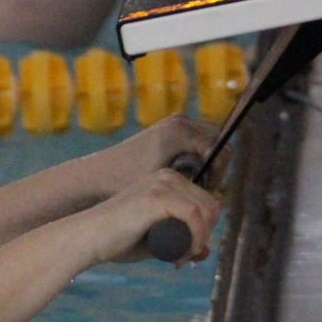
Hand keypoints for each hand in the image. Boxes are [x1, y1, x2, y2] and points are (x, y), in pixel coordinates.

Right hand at [79, 169, 221, 264]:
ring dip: (200, 239)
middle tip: (183, 257)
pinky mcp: (158, 197)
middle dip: (205, 234)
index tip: (188, 250)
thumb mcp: (157, 239)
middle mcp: (167, 176)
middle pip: (211, 205)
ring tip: (178, 258)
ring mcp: (163, 184)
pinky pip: (194, 217)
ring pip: (206, 210)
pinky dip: (195, 239)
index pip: (207, 201)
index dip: (205, 229)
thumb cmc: (117, 239)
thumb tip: (207, 251)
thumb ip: (180, 241)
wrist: (89, 238)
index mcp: (167, 180)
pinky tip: (181, 254)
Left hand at [88, 114, 220, 197]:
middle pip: (220, 142)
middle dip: (217, 167)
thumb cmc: (128, 183)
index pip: (222, 150)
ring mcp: (175, 121)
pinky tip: (187, 176)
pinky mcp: (170, 127)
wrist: (99, 174)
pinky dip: (199, 156)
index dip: (219, 174)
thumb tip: (218, 200)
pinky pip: (198, 140)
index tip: (207, 192)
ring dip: (209, 162)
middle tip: (206, 189)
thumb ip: (192, 190)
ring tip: (197, 185)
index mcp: (181, 131)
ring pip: (210, 141)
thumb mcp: (163, 188)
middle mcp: (180, 121)